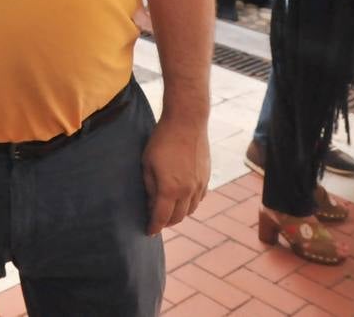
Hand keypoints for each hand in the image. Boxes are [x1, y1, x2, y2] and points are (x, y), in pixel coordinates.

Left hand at [141, 114, 208, 234]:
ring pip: (190, 210)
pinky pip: (199, 199)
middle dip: (166, 223)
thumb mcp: (147, 163)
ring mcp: (199, 185)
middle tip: (156, 222)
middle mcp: (187, 191)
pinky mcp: (206, 177)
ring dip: (179, 215)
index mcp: (169, 189)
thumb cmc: (162, 140)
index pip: (161, 217)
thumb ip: (149, 186)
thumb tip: (151, 203)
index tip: (148, 232)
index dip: (154, 227)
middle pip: (177, 218)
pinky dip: (190, 204)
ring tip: (168, 211)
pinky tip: (182, 199)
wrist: (187, 122)